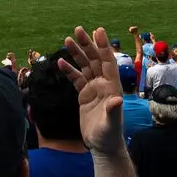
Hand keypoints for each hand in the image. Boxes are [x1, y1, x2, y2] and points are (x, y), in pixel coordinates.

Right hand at [58, 26, 125, 153]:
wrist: (102, 146)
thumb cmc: (109, 135)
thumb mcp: (111, 124)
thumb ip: (113, 111)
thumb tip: (117, 100)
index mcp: (111, 86)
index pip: (108, 62)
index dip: (103, 46)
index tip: (98, 31)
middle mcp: (103, 84)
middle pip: (95, 60)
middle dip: (87, 45)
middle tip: (78, 30)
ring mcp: (93, 89)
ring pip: (85, 66)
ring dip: (77, 53)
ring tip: (67, 39)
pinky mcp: (84, 96)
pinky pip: (76, 79)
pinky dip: (69, 70)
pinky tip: (60, 61)